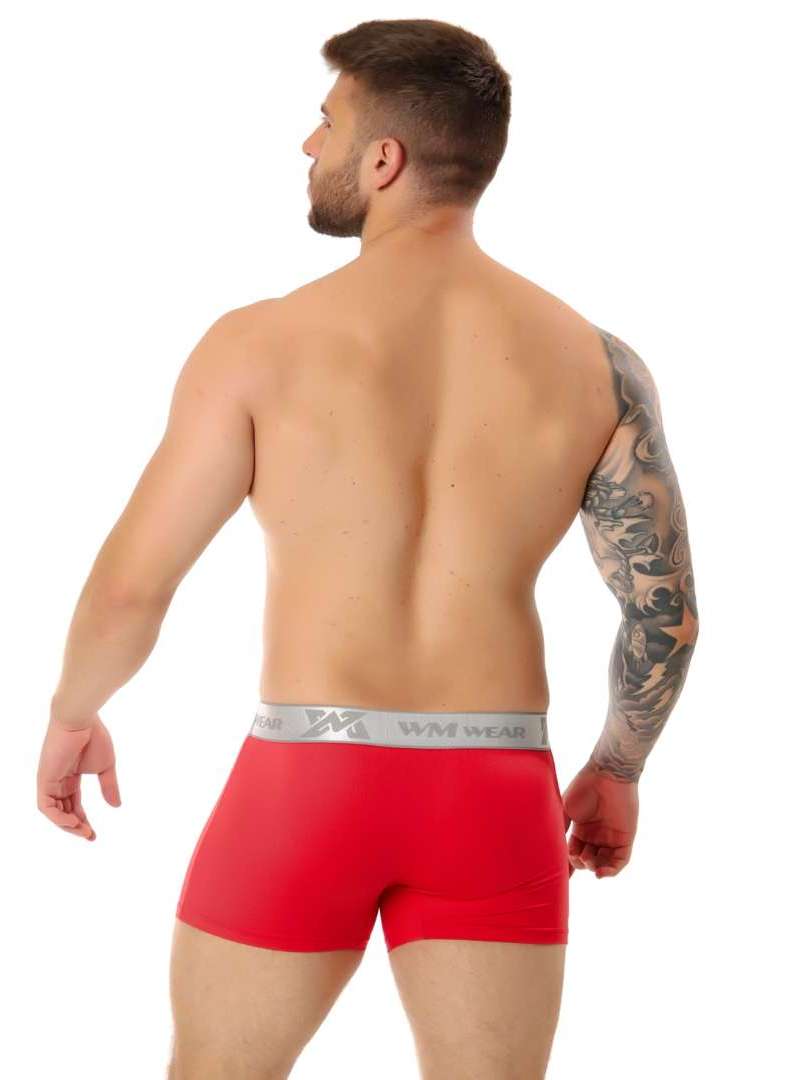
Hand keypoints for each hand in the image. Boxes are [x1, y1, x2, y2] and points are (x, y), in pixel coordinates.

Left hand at [36, 714, 121, 840]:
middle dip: (75, 826)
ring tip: (83, 831)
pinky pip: (45, 805)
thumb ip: (109, 786)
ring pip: (52, 812)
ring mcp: (49, 780)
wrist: (81, 718)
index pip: (73, 804)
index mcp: (69, 777)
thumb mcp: (105, 767)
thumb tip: (116, 806)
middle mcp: (56, 781)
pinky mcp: (44, 778)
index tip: (94, 834)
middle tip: (90, 836)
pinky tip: (72, 822)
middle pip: (62, 811)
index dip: (83, 820)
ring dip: (66, 825)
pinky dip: (57, 817)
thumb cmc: (94, 736)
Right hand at [562, 760, 638, 877]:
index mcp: (581, 829)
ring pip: (603, 863)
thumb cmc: (584, 786)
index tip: (560, 877)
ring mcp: (611, 837)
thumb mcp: (565, 809)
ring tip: (588, 861)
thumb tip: (550, 847)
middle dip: (581, 864)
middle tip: (577, 858)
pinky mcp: (625, 838)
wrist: (606, 773)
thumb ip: (560, 828)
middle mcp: (596, 835)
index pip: (574, 853)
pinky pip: (620, 860)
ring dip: (594, 867)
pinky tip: (599, 872)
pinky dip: (611, 870)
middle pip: (588, 860)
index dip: (568, 866)